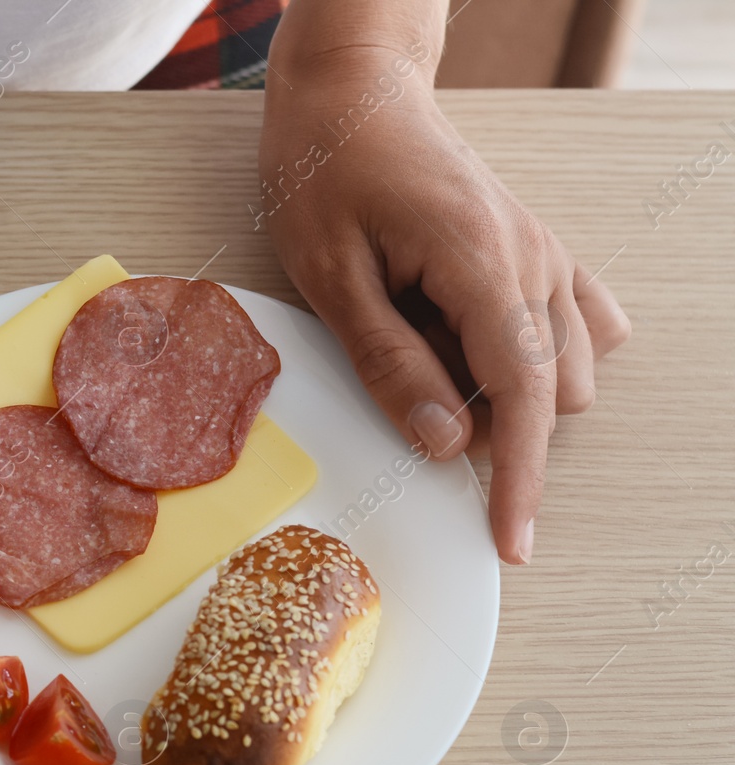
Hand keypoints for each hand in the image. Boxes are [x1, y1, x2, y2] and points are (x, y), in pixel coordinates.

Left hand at [260, 38, 629, 564]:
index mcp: (482, 264)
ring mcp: (541, 250)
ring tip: (423, 358)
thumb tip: (444, 443)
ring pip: (567, 361)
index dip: (517, 478)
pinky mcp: (532, 247)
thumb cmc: (326, 170)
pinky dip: (536, 356)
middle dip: (499, 430)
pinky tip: (476, 351)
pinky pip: (572, 319)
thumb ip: (391, 363)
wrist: (352, 90)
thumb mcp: (331, 276)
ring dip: (511, 390)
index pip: (522, 394)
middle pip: (551, 389)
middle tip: (411, 410)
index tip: (511, 541)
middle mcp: (531, 258)